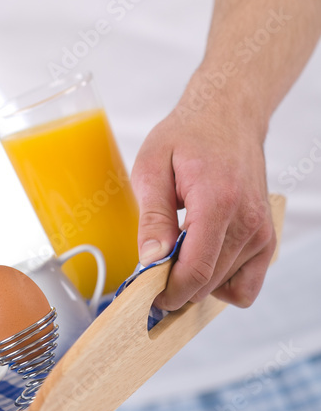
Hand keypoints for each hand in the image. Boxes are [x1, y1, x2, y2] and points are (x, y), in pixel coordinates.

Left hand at [130, 102, 276, 311]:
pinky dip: (222, 283)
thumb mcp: (153, 166)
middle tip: (150, 275)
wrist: (227, 117)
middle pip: (209, 283)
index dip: (167, 291)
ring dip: (197, 284)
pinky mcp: (266, 238)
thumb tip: (151, 261)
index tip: (144, 294)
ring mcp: (262, 232)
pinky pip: (247, 284)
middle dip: (176, 289)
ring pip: (225, 287)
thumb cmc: (188, 136)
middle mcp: (247, 222)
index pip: (196, 270)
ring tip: (175, 257)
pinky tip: (201, 261)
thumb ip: (152, 217)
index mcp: (217, 202)